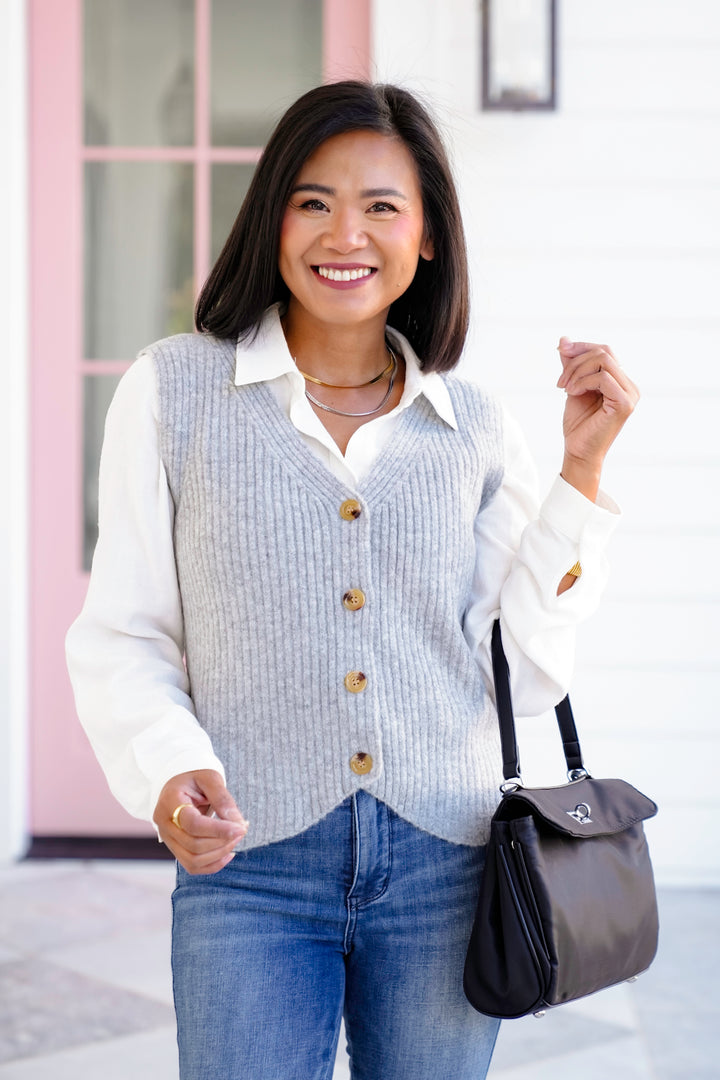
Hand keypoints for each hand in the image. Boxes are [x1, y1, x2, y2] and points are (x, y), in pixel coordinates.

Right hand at [153, 770, 247, 874]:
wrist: (179, 782)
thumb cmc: (195, 777)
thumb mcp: (210, 779)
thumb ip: (223, 799)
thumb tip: (238, 823)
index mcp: (170, 801)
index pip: (193, 824)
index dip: (218, 830)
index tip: (241, 828)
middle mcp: (164, 823)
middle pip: (193, 845)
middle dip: (222, 841)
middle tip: (242, 830)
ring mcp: (167, 838)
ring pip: (192, 860)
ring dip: (219, 854)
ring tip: (235, 839)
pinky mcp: (175, 848)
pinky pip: (192, 866)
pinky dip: (212, 865)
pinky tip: (228, 853)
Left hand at [557, 338, 638, 500]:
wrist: (578, 452)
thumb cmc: (578, 424)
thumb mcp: (572, 386)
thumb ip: (571, 364)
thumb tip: (563, 339)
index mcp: (621, 381)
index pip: (604, 350)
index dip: (581, 347)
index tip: (560, 352)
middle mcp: (630, 386)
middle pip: (604, 352)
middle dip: (576, 360)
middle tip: (560, 381)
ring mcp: (630, 394)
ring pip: (604, 360)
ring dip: (577, 371)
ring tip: (565, 388)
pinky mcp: (624, 404)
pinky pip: (602, 378)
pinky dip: (583, 382)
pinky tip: (572, 393)